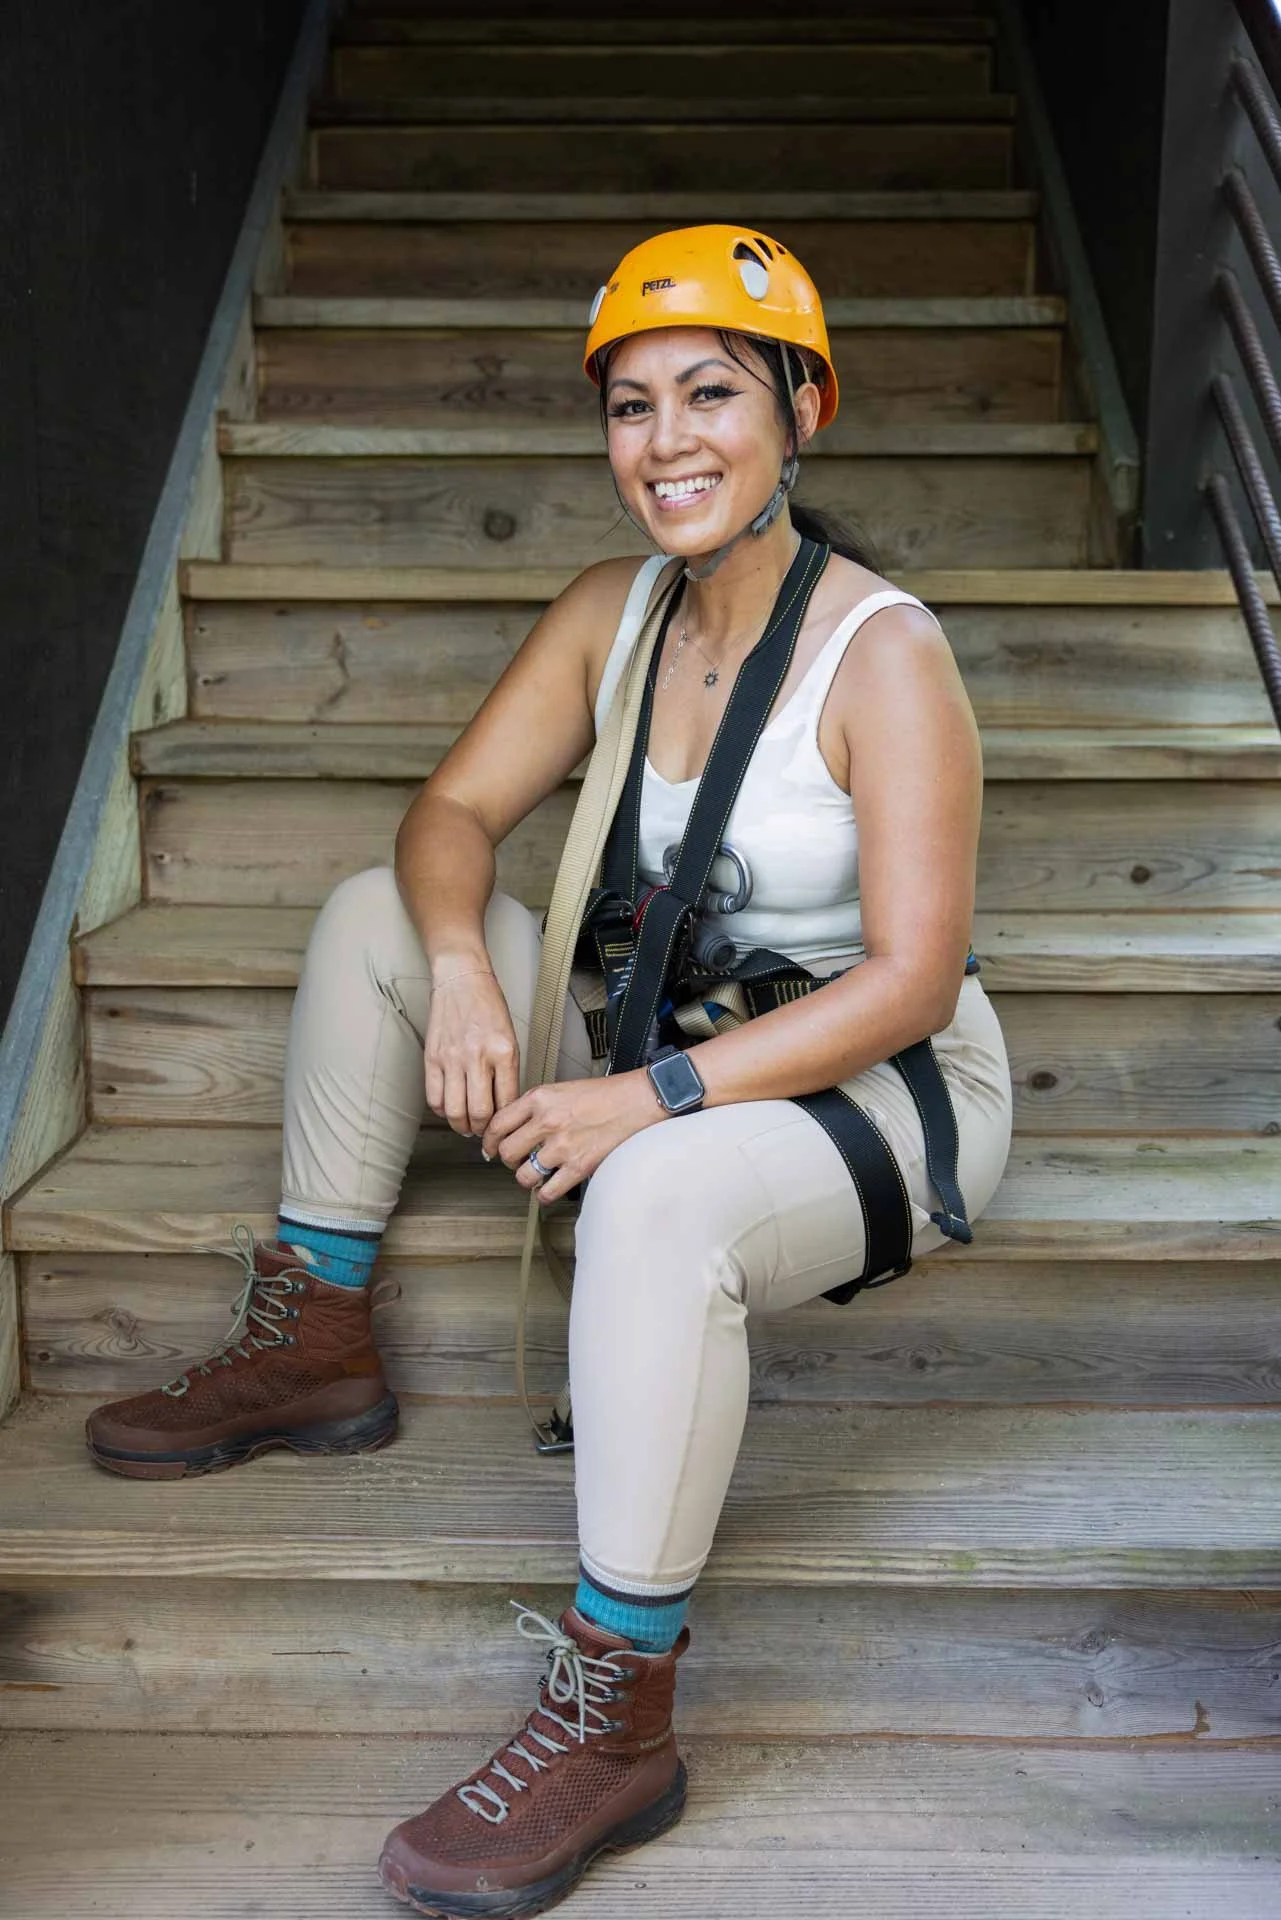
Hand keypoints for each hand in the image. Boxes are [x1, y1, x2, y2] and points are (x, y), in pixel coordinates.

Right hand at [424, 965, 520, 1136]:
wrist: (462, 981)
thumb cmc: (489, 1008)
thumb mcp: (510, 1039)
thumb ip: (507, 1073)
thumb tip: (502, 1108)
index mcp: (504, 1052)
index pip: (506, 1102)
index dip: (505, 1123)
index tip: (503, 1129)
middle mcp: (478, 1056)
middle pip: (479, 1113)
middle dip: (483, 1131)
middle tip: (484, 1133)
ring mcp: (452, 1058)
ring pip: (455, 1110)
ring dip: (461, 1126)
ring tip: (467, 1126)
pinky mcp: (432, 1058)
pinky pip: (434, 1097)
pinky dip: (442, 1111)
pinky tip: (450, 1109)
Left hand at [482, 1070, 665, 1204]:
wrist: (637, 1101)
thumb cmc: (604, 1095)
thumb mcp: (561, 1089)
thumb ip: (535, 1107)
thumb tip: (512, 1128)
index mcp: (539, 1098)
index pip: (497, 1124)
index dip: (488, 1140)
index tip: (490, 1147)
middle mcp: (547, 1122)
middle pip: (506, 1152)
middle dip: (509, 1160)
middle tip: (518, 1160)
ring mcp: (562, 1146)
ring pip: (523, 1176)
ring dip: (527, 1178)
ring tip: (536, 1173)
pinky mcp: (579, 1166)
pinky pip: (547, 1192)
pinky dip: (545, 1194)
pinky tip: (550, 1186)